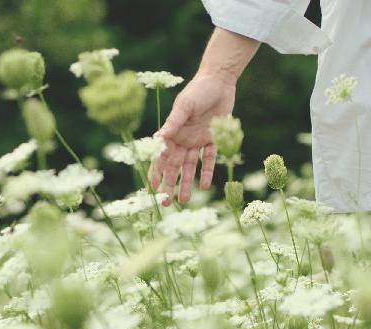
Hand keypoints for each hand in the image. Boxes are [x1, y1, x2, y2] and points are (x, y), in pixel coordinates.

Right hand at [148, 73, 235, 204]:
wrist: (219, 83)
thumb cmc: (197, 91)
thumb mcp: (184, 106)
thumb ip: (174, 123)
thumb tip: (159, 139)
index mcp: (171, 132)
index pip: (160, 156)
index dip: (155, 172)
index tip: (151, 189)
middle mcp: (182, 139)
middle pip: (173, 166)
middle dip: (169, 184)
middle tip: (165, 202)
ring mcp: (197, 140)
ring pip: (190, 167)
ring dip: (187, 183)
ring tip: (184, 201)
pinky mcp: (213, 139)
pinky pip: (209, 158)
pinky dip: (207, 171)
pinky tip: (204, 185)